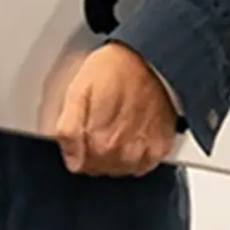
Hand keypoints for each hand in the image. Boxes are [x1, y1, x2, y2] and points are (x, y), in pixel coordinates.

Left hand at [55, 42, 180, 178]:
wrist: (150, 59)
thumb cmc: (114, 69)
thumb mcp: (77, 92)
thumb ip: (68, 129)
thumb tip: (70, 157)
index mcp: (97, 141)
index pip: (79, 166)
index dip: (76, 150)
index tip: (81, 133)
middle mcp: (121, 152)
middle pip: (99, 169)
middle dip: (93, 152)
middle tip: (98, 125)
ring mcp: (142, 153)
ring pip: (119, 169)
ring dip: (114, 155)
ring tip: (116, 127)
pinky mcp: (160, 148)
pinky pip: (142, 165)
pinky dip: (136, 154)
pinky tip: (133, 134)